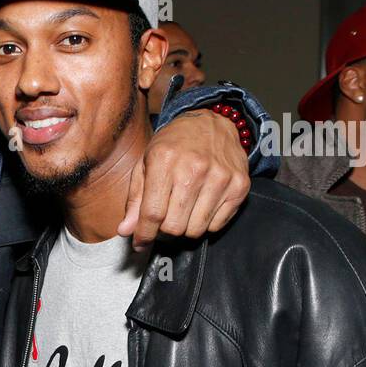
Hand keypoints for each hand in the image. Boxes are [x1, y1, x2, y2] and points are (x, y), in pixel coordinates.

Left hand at [118, 108, 250, 250]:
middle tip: (165, 217)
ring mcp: (220, 178)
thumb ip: (135, 200)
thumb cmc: (174, 145)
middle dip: (164, 229)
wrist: (212, 123)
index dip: (144, 234)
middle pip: (174, 226)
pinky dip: (205, 223)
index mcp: (165, 160)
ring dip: (185, 227)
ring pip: (196, 230)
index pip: (152, 213)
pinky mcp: (239, 186)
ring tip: (183, 210)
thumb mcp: (146, 164)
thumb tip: (125, 231)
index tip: (140, 243)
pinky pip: (216, 225)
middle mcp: (194, 169)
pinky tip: (201, 205)